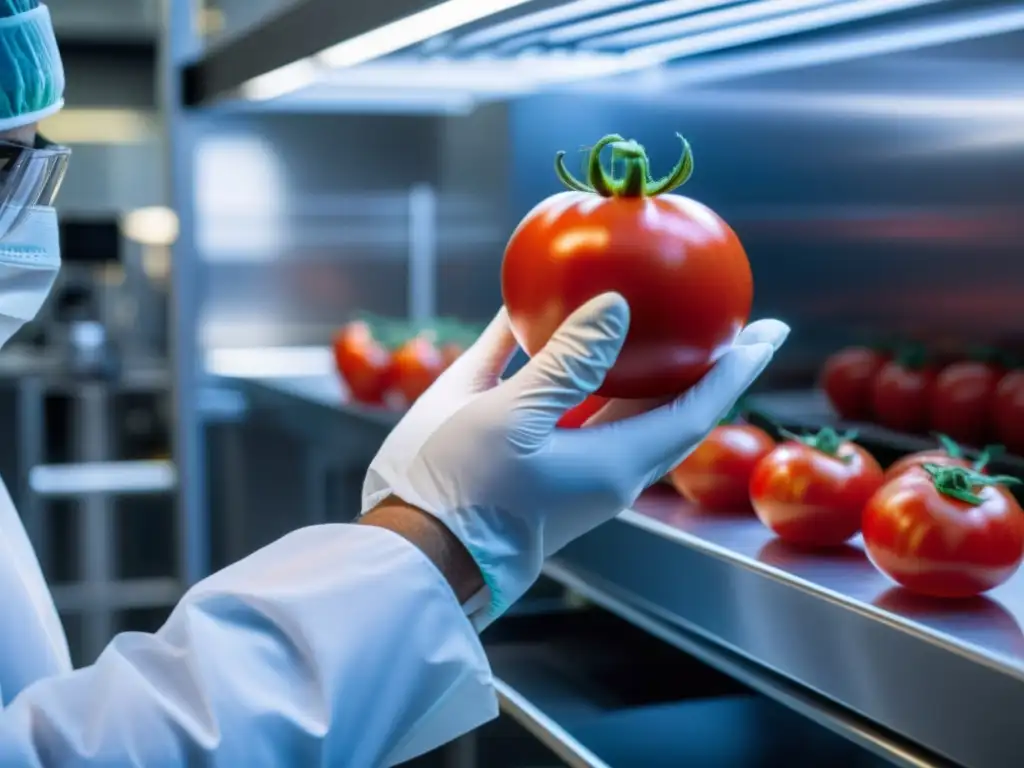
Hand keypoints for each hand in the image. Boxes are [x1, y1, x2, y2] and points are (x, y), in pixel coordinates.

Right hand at [363, 294, 787, 628]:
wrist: (416, 557)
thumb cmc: (460, 493)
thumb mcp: (509, 418)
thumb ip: (566, 362)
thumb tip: (618, 307)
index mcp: (616, 464)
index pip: (698, 408)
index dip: (737, 366)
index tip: (772, 329)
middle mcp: (608, 470)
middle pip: (675, 410)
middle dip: (707, 366)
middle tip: (729, 323)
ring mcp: (576, 470)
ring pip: (629, 411)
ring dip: (653, 370)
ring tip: (663, 324)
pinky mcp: (542, 464)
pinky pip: (582, 409)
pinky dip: (589, 373)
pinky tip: (566, 335)